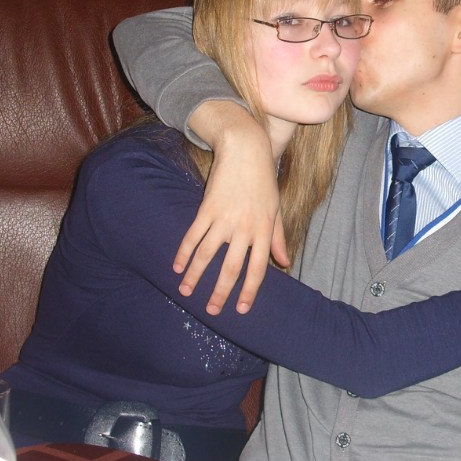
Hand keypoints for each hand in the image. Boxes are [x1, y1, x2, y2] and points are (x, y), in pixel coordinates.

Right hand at [175, 102, 287, 313]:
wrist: (246, 150)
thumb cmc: (263, 181)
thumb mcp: (276, 209)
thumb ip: (278, 238)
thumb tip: (285, 263)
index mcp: (263, 230)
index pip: (257, 269)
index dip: (249, 291)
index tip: (240, 309)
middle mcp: (244, 228)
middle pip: (230, 268)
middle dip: (220, 292)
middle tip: (212, 310)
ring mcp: (224, 218)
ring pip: (207, 255)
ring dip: (195, 276)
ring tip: (186, 292)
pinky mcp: (206, 208)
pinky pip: (193, 235)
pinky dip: (183, 252)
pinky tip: (176, 266)